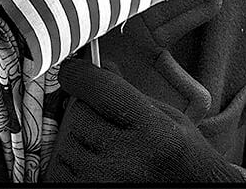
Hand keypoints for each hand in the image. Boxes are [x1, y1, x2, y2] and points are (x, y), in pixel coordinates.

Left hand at [44, 59, 239, 182]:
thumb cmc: (185, 159)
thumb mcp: (170, 119)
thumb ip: (131, 94)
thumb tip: (99, 67)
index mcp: (154, 131)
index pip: (100, 88)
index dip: (79, 74)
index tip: (73, 71)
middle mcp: (128, 159)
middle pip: (79, 116)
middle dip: (87, 114)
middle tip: (108, 125)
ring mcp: (107, 183)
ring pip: (66, 145)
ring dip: (78, 143)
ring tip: (107, 152)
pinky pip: (60, 173)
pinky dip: (70, 168)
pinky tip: (94, 168)